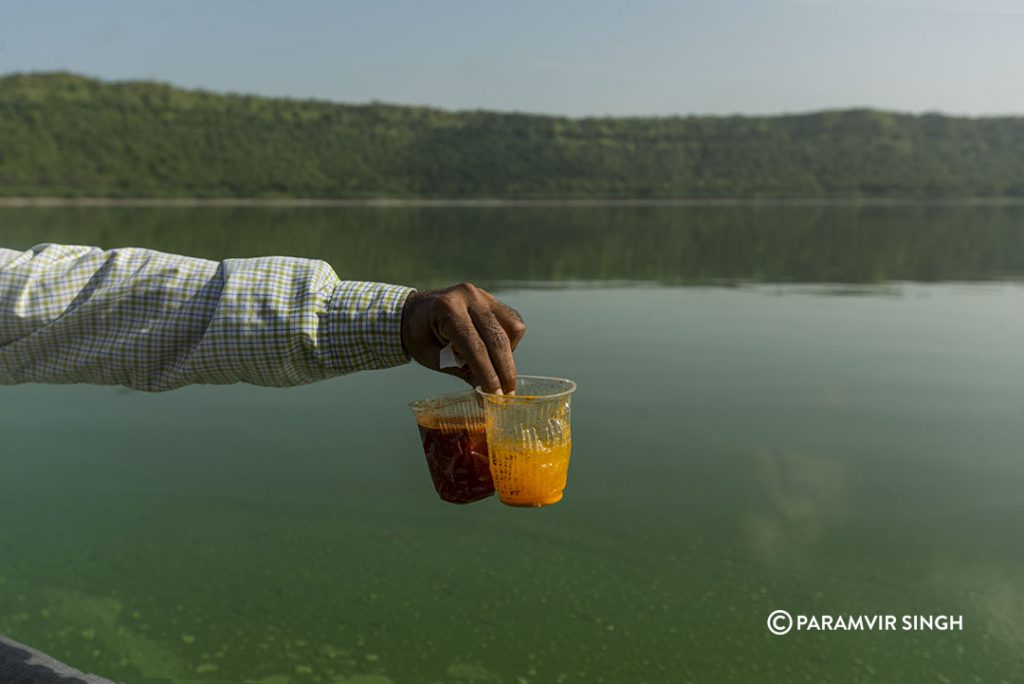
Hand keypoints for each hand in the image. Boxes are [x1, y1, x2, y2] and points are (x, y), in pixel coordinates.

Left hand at [401, 283, 525, 393]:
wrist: (412, 311)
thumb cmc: (420, 337)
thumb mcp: (435, 358)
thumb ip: (463, 372)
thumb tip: (489, 393)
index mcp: (447, 309)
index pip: (475, 346)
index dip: (488, 374)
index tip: (497, 396)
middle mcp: (468, 296)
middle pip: (497, 338)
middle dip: (504, 370)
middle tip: (507, 394)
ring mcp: (482, 294)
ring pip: (512, 328)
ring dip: (508, 354)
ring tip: (497, 370)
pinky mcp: (491, 299)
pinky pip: (512, 321)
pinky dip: (509, 341)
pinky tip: (495, 352)